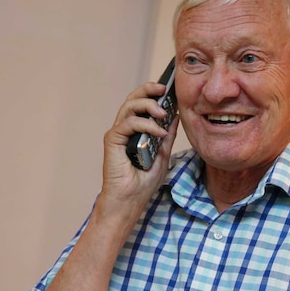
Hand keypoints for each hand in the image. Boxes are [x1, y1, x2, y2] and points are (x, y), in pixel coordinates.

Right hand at [99, 82, 179, 214]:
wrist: (129, 202)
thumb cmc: (142, 183)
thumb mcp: (163, 155)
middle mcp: (125, 129)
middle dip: (149, 90)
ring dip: (148, 105)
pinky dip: (145, 124)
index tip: (170, 89)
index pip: (143, 105)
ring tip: (163, 112)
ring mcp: (118, 134)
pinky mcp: (113, 141)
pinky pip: (127, 124)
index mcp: (136, 131)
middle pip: (133, 99)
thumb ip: (167, 136)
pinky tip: (158, 132)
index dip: (154, 94)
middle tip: (164, 89)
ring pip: (129, 106)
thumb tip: (176, 116)